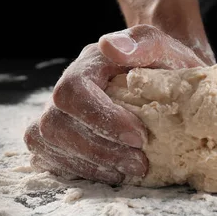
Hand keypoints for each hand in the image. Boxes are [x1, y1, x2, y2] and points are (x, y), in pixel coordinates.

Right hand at [24, 24, 209, 183]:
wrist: (167, 77)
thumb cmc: (166, 64)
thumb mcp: (166, 48)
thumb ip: (144, 42)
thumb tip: (111, 46)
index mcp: (90, 62)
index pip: (74, 90)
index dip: (101, 117)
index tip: (139, 137)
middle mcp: (67, 86)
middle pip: (56, 123)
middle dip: (99, 148)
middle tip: (140, 163)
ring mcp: (58, 110)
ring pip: (49, 142)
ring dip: (91, 162)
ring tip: (131, 170)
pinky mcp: (58, 134)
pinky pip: (51, 156)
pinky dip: (81, 168)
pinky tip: (113, 172)